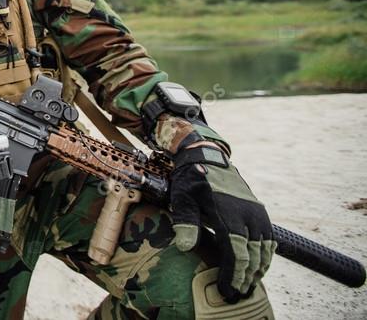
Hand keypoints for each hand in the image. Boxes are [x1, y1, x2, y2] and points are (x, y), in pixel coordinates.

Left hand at [169, 138, 275, 302]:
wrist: (207, 158)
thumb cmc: (191, 181)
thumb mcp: (183, 198)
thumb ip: (186, 222)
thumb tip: (184, 247)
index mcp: (229, 215)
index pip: (237, 253)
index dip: (233, 275)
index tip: (227, 290)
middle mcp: (249, 216)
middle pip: (253, 256)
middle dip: (246, 278)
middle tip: (236, 294)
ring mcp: (257, 214)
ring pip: (265, 250)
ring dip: (259, 270)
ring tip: (248, 285)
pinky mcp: (260, 212)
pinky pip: (269, 240)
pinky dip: (266, 256)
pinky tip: (259, 268)